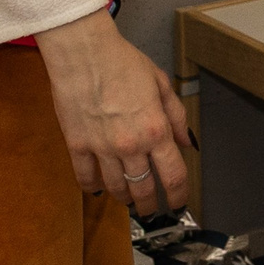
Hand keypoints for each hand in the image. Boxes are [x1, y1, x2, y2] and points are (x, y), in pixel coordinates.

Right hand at [35, 9, 191, 214]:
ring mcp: (101, 148)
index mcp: (156, 130)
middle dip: (150, 204)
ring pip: (115, 187)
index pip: (173, 175)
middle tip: (153, 210)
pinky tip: (98, 190)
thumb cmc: (124, 63)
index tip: (178, 204)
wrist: (85, 54)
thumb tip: (186, 143)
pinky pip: (85, 177)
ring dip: (124, 198)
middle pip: (143, 188)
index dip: (178, 195)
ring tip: (129, 201)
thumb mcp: (161, 85)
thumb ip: (176, 117)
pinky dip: (92, 187)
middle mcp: (130, 145)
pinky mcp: (76, 145)